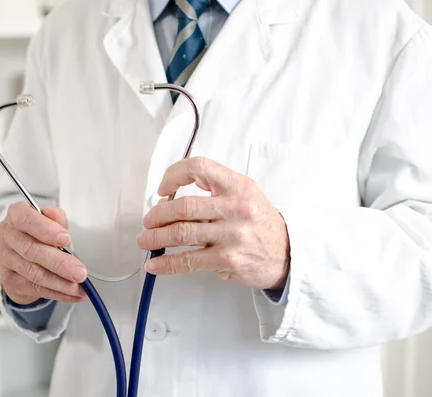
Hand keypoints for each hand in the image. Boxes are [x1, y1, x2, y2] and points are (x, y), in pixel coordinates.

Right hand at [0, 202, 87, 304]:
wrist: (24, 254)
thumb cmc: (40, 233)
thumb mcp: (52, 221)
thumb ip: (56, 218)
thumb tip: (57, 218)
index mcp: (15, 214)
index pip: (25, 219)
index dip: (45, 230)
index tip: (65, 239)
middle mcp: (6, 236)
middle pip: (31, 250)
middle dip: (59, 263)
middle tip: (79, 272)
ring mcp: (5, 259)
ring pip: (33, 273)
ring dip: (60, 282)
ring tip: (79, 287)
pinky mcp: (9, 280)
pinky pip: (36, 288)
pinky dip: (58, 292)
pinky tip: (73, 294)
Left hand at [137, 157, 289, 289]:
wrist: (286, 253)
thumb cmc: (259, 222)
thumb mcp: (245, 194)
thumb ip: (214, 189)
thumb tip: (170, 197)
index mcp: (238, 186)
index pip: (199, 168)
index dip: (174, 175)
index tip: (163, 188)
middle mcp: (235, 208)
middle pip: (184, 207)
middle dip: (158, 215)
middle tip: (148, 221)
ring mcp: (232, 235)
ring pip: (182, 234)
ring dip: (156, 238)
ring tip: (145, 240)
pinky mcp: (227, 260)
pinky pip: (189, 260)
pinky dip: (168, 263)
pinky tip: (155, 264)